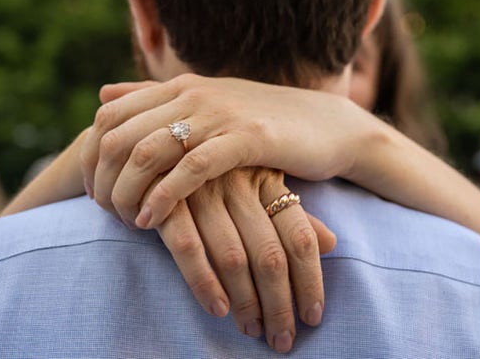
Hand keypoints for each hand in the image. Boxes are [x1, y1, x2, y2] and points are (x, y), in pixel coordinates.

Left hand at [81, 74, 369, 228]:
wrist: (326, 125)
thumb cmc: (260, 122)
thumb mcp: (203, 104)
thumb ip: (152, 99)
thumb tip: (102, 94)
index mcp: (178, 88)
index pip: (108, 116)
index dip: (89, 156)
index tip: (92, 192)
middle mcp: (192, 96)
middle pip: (118, 135)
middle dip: (102, 180)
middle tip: (104, 213)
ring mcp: (219, 115)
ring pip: (147, 151)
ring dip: (126, 192)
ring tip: (124, 221)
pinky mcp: (248, 139)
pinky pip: (191, 168)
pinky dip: (163, 196)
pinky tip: (152, 220)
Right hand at [154, 167, 335, 351]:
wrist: (147, 140)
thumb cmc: (209, 170)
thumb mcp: (255, 181)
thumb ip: (289, 212)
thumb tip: (333, 242)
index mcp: (267, 178)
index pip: (299, 237)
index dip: (310, 281)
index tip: (313, 316)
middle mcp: (239, 183)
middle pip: (270, 255)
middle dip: (279, 304)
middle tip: (282, 339)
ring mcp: (203, 190)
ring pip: (234, 258)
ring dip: (246, 303)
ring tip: (252, 331)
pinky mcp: (167, 199)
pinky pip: (188, 248)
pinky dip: (204, 282)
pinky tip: (218, 309)